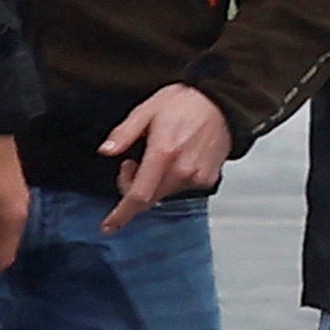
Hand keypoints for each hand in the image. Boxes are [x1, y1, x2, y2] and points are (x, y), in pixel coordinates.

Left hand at [102, 83, 233, 228]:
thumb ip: (124, 132)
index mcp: (164, 152)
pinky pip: (181, 188)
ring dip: (153, 183)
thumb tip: (107, 150)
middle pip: (149, 197)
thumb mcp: (148, 109)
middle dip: (133, 187)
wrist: (223, 103)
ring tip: (159, 156)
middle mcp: (182, 169)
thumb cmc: (186, 103)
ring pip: (163, 193)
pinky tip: (176, 159)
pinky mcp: (207, 178)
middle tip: (131, 164)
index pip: (139, 195)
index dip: (121, 214)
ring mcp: (197, 176)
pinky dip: (171, 179)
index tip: (109, 226)